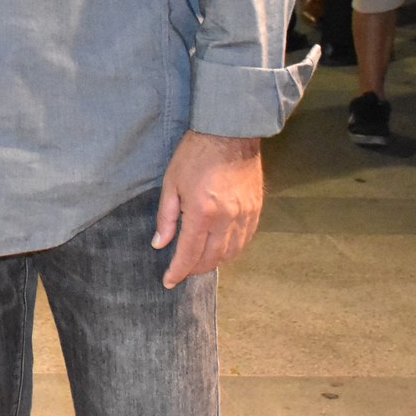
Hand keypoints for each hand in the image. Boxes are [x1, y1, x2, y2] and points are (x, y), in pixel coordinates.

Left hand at [153, 132, 262, 288]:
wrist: (229, 133)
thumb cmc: (195, 155)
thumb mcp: (171, 183)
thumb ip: (166, 217)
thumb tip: (160, 244)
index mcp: (202, 213)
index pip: (189, 254)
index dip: (178, 271)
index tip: (168, 282)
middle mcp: (227, 219)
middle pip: (211, 259)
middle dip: (194, 269)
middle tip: (181, 271)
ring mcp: (245, 216)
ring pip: (231, 254)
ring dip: (214, 263)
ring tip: (199, 262)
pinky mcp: (256, 210)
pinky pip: (245, 241)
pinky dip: (232, 251)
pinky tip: (221, 249)